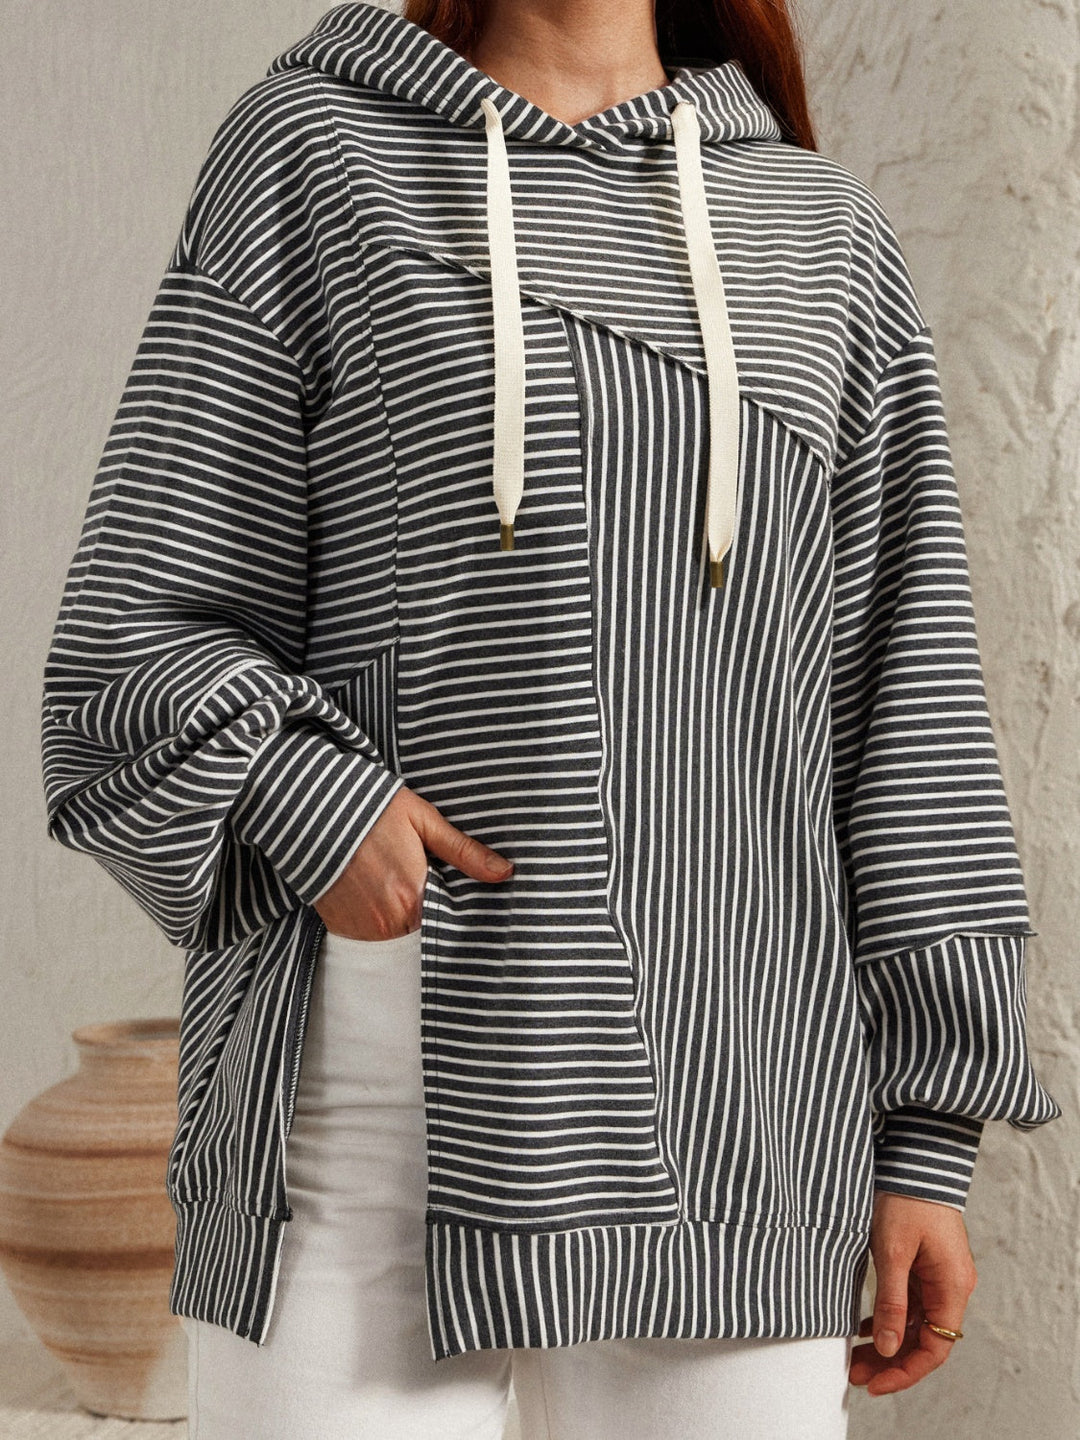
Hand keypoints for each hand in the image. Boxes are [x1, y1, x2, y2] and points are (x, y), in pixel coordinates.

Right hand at [313, 786, 513, 941]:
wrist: (309, 810)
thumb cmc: (371, 809)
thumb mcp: (422, 820)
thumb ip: (464, 851)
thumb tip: (505, 872)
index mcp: (416, 893)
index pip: (451, 926)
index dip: (460, 922)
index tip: (472, 919)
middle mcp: (391, 920)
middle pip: (427, 941)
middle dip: (437, 931)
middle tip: (446, 918)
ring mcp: (364, 929)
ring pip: (401, 947)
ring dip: (412, 936)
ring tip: (414, 914)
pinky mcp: (341, 929)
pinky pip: (372, 945)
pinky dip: (384, 936)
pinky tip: (389, 914)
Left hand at [849, 1188, 976, 1395]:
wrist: (914, 1159)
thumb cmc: (907, 1198)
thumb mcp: (893, 1251)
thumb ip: (893, 1302)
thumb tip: (889, 1349)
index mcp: (952, 1287)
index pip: (935, 1348)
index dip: (905, 1371)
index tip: (874, 1383)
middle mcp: (951, 1286)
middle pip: (925, 1340)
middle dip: (891, 1361)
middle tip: (855, 1374)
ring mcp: (939, 1276)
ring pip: (915, 1324)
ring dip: (888, 1341)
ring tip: (854, 1356)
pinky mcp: (925, 1265)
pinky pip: (910, 1303)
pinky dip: (889, 1318)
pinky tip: (864, 1326)